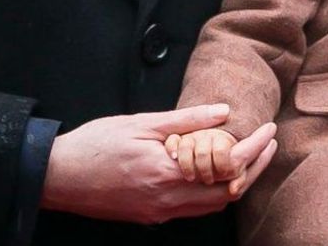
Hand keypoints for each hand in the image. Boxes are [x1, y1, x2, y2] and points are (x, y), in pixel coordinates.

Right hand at [40, 105, 277, 223]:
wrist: (59, 177)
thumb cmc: (95, 144)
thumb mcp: (141, 122)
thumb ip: (185, 120)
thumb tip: (223, 111)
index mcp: (167, 172)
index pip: (226, 165)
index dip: (253, 148)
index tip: (268, 130)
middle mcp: (168, 199)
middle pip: (228, 192)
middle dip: (254, 167)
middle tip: (269, 143)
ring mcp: (160, 212)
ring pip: (213, 205)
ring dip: (237, 182)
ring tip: (250, 156)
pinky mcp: (151, 216)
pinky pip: (194, 209)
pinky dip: (213, 192)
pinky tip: (216, 173)